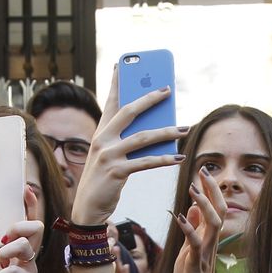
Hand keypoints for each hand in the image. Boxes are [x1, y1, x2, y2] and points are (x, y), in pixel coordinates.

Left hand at [0, 200, 42, 272]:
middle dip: (19, 227)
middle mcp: (25, 258)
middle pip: (36, 230)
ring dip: (10, 250)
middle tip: (3, 237)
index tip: (25, 190)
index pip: (28, 223)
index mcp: (13, 249)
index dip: (30, 205)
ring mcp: (28, 272)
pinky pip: (21, 272)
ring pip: (29, 248)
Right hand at [69, 67, 186, 224]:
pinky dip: (164, 159)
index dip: (116, 82)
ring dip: (167, 132)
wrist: (86, 208)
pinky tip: (178, 157)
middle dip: (149, 99)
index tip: (122, 64)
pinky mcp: (117, 172)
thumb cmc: (102, 180)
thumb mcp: (110, 156)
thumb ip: (125, 140)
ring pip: (143, 137)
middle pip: (129, 112)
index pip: (110, 101)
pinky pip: (146, 162)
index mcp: (100, 132)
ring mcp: (108, 155)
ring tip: (185, 128)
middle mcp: (102, 139)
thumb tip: (156, 129)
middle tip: (168, 90)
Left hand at [173, 167, 226, 272]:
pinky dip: (189, 229)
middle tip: (203, 171)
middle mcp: (211, 242)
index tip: (204, 171)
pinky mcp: (197, 264)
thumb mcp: (189, 248)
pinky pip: (196, 244)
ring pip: (214, 224)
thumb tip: (191, 208)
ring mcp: (205, 252)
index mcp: (208, 237)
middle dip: (212, 190)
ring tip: (192, 189)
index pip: (215, 207)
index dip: (210, 189)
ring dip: (204, 205)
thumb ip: (192, 229)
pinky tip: (181, 217)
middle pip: (219, 210)